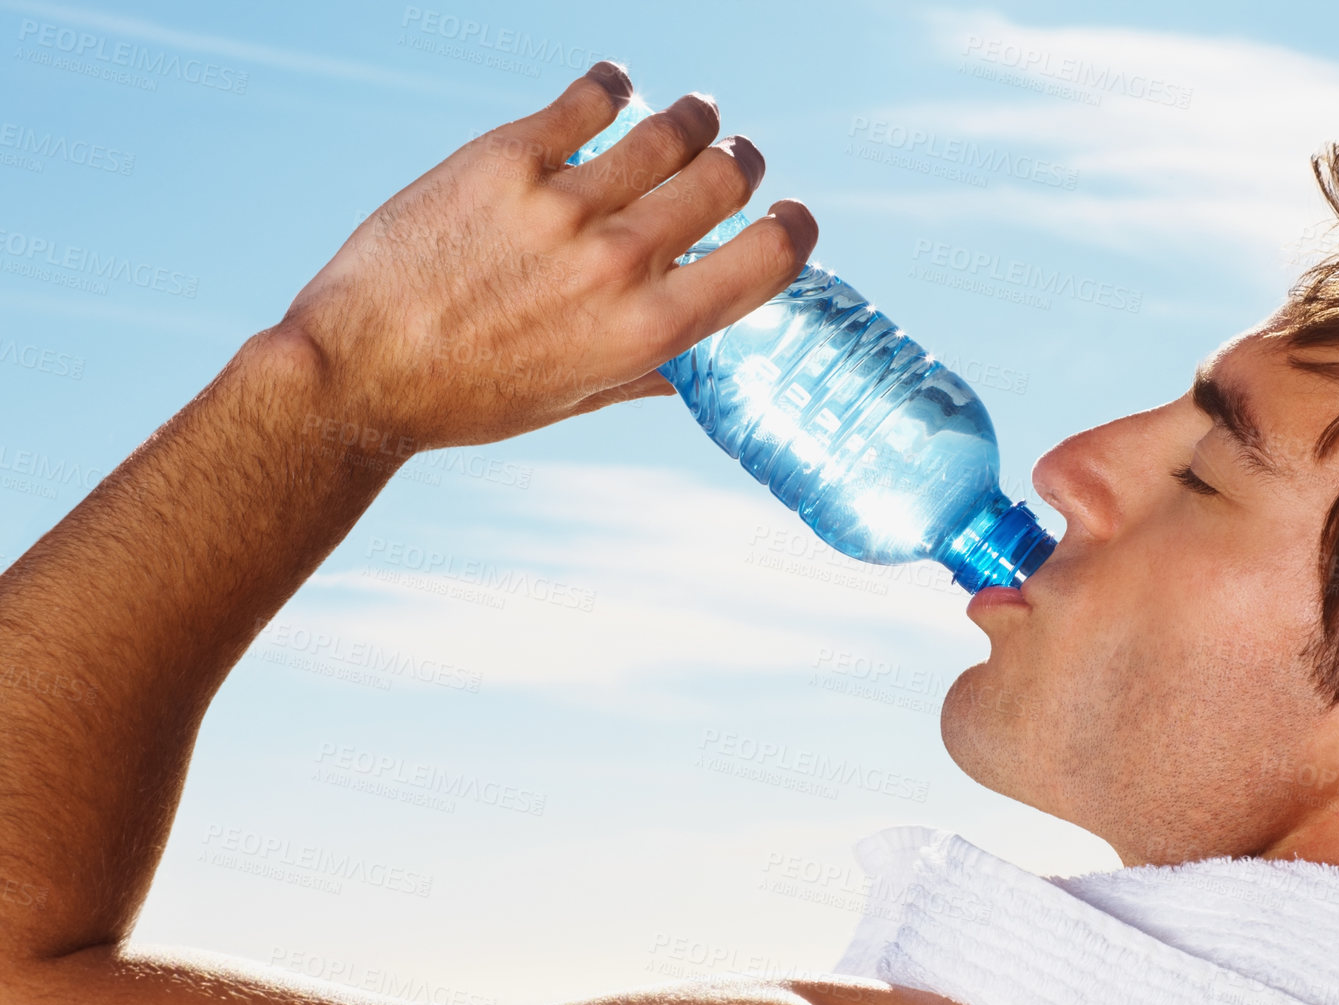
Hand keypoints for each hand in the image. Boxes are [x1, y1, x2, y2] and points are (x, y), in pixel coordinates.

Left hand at [277, 62, 817, 450]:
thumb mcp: (573, 401)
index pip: (769, 258)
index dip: (795, 228)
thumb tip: (688, 367)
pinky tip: (615, 85)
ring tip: (691, 114)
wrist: (359, 370)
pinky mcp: (506, 158)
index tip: (791, 217)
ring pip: (667, 129)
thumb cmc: (466, 398)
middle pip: (726, 177)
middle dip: (741, 161)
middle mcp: (620, 262)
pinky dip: (612, 86)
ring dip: (692, 116)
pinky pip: (588, 100)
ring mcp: (564, 204)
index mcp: (649, 330)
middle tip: (733, 156)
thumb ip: (643, 373)